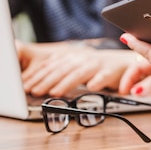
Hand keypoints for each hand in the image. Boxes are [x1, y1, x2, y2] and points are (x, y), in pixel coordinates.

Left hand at [16, 39, 135, 96]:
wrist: (125, 62)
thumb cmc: (99, 67)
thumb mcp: (77, 67)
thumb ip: (61, 71)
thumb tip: (39, 81)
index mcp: (73, 58)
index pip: (52, 66)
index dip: (38, 76)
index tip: (25, 86)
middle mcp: (83, 59)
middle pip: (63, 70)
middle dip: (47, 81)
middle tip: (35, 91)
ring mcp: (97, 65)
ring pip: (80, 73)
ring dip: (67, 82)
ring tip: (55, 92)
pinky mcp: (111, 71)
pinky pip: (104, 76)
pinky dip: (98, 81)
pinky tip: (92, 87)